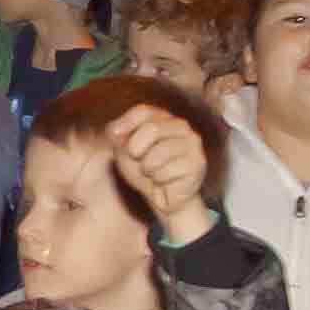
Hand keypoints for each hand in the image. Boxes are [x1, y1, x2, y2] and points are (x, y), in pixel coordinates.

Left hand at [104, 102, 214, 239]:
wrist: (164, 198)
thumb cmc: (145, 171)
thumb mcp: (125, 153)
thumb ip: (119, 138)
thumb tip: (112, 130)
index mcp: (163, 119)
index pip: (143, 111)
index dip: (125, 122)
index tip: (113, 135)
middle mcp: (181, 126)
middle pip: (151, 129)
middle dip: (135, 149)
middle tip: (138, 160)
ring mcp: (192, 144)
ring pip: (159, 152)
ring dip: (147, 168)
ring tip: (153, 173)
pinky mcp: (197, 163)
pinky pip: (166, 171)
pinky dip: (158, 180)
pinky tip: (165, 181)